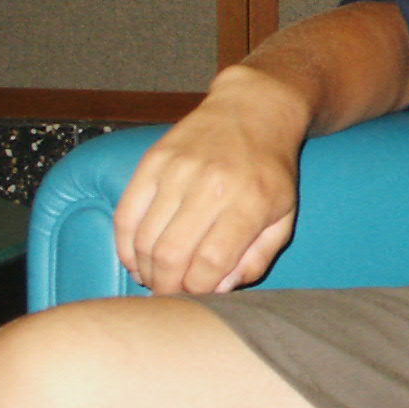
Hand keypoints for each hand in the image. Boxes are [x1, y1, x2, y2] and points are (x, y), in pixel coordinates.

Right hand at [112, 67, 306, 294]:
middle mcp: (211, 185)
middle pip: (171, 256)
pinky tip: (136, 259)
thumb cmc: (270, 170)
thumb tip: (218, 290)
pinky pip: (126, 215)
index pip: (210, 263)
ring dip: (145, 270)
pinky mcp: (152, 161)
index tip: (197, 297)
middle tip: (169, 297)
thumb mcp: (283, 216)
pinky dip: (125, 246)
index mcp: (249, 202)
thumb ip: (257, 259)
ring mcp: (177, 171)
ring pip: (145, 240)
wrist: (251, 110)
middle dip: (166, 289)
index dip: (197, 291)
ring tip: (155, 279)